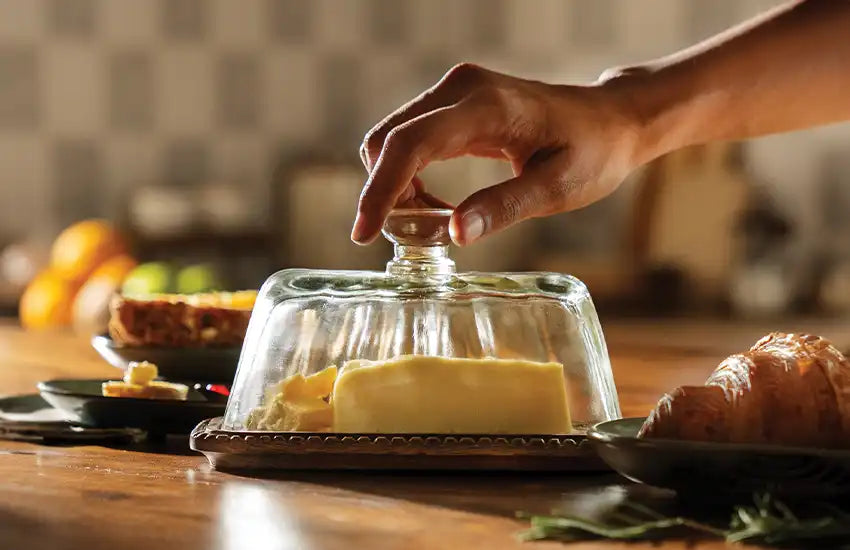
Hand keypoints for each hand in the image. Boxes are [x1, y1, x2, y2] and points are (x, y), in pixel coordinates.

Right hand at [352, 63, 643, 245]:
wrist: (611, 120)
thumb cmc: (593, 152)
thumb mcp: (558, 188)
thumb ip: (505, 207)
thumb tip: (452, 234)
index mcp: (487, 106)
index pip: (411, 144)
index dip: (380, 190)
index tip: (364, 234)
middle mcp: (461, 88)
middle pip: (389, 139)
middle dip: (385, 192)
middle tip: (415, 237)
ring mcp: (455, 91)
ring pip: (393, 139)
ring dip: (395, 185)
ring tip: (432, 222)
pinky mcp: (454, 103)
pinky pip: (410, 138)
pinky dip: (408, 174)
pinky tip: (436, 202)